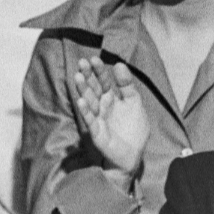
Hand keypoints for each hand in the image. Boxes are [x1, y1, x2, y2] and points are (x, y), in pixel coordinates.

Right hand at [74, 58, 148, 181]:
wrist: (133, 154)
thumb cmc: (133, 129)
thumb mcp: (134, 102)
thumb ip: (127, 84)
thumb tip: (119, 64)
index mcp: (112, 98)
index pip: (103, 81)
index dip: (99, 71)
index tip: (93, 59)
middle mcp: (102, 106)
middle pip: (93, 89)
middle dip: (88, 76)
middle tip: (81, 63)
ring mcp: (98, 118)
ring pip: (89, 102)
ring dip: (83, 90)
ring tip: (78, 77)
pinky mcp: (96, 132)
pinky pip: (90, 120)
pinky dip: (85, 111)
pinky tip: (81, 101)